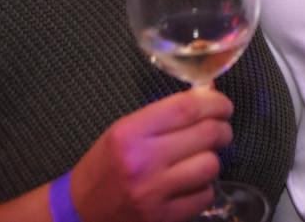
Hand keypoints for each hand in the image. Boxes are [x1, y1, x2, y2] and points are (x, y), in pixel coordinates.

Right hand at [69, 86, 233, 221]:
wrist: (81, 210)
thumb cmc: (106, 164)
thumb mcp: (125, 130)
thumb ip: (166, 114)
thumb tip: (208, 95)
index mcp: (130, 133)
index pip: (186, 108)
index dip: (214, 102)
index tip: (223, 105)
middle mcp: (143, 161)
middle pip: (206, 134)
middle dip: (222, 129)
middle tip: (220, 130)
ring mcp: (154, 193)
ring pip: (211, 165)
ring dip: (213, 159)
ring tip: (201, 158)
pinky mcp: (163, 218)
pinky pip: (205, 196)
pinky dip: (204, 187)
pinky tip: (191, 183)